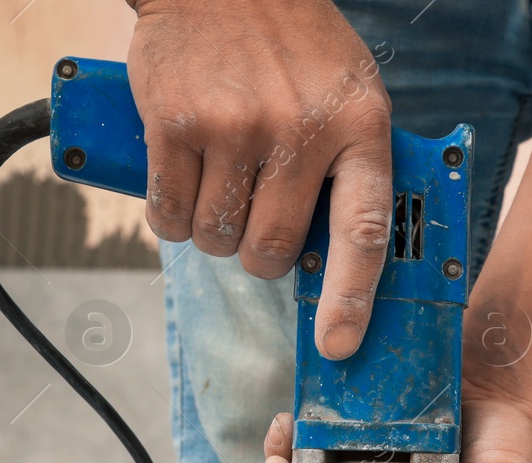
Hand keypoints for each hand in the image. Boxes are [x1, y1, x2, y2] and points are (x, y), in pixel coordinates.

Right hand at [127, 0, 391, 358]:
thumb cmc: (299, 48)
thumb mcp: (354, 95)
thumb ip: (353, 166)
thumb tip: (345, 259)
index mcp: (360, 130)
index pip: (364, 232)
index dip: (351, 299)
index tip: (338, 345)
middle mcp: (300, 132)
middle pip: (272, 249)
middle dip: (260, 255)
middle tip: (257, 226)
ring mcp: (235, 127)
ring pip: (217, 239)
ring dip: (214, 234)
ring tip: (221, 190)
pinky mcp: (174, 123)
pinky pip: (168, 213)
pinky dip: (171, 216)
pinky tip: (183, 184)